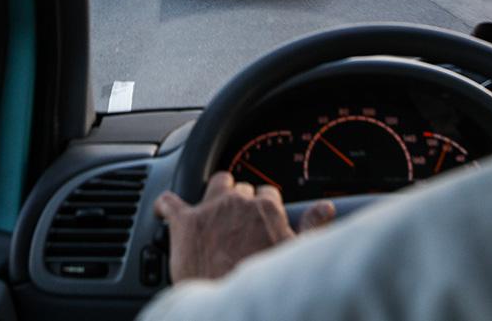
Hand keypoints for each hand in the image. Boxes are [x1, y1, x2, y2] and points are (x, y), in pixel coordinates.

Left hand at [154, 171, 335, 281]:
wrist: (233, 307)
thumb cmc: (267, 285)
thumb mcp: (297, 256)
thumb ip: (311, 227)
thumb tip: (326, 209)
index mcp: (266, 209)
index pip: (266, 195)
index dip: (263, 209)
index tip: (261, 222)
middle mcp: (238, 202)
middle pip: (240, 190)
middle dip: (240, 204)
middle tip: (238, 227)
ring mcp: (209, 209)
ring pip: (214, 184)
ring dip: (214, 193)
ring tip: (213, 209)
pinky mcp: (184, 223)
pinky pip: (168, 201)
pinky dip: (165, 204)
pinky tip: (165, 210)